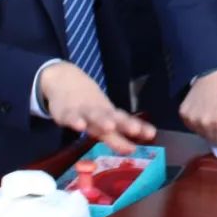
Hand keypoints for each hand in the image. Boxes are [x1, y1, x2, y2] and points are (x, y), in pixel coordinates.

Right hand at [39, 62, 155, 153]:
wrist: (64, 79)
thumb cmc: (89, 103)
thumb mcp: (105, 115)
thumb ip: (122, 131)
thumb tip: (149, 137)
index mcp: (110, 113)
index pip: (126, 120)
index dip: (139, 127)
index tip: (151, 133)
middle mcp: (99, 112)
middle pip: (113, 118)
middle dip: (124, 125)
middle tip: (135, 130)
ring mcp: (83, 111)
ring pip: (93, 116)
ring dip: (102, 120)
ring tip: (110, 127)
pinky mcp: (65, 113)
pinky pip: (70, 117)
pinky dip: (74, 121)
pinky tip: (79, 126)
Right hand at [179, 67, 216, 153]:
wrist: (213, 72)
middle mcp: (207, 125)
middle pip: (213, 142)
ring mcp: (193, 120)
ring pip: (202, 135)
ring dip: (207, 128)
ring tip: (211, 112)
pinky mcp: (183, 115)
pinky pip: (192, 126)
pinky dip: (197, 121)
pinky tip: (201, 109)